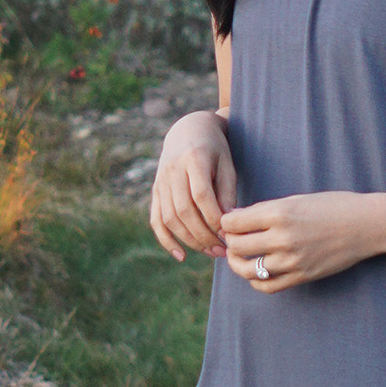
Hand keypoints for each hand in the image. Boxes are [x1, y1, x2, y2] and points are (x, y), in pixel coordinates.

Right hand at [149, 112, 236, 260]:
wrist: (189, 130)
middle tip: (223, 250)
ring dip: (190, 240)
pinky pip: (156, 220)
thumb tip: (228, 222)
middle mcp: (172, 170)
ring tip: (211, 252)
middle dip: (204, 235)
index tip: (230, 233)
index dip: (214, 218)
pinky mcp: (155, 191)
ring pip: (170, 218)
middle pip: (184, 210)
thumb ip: (227, 191)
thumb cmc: (215, 149)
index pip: (201, 195)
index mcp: (193, 158)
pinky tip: (181, 255)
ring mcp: (160, 182)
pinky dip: (166, 240)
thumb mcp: (227, 163)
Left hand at [218, 192, 384, 293]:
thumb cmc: (333, 206)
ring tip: (238, 257)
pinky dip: (255, 280)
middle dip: (230, 241)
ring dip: (237, 263)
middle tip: (232, 238)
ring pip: (247, 269)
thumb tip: (236, 219)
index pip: (235, 222)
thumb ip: (265, 210)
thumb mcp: (297, 200)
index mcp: (280, 213)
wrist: (366, 225)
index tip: (229, 222)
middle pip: (238, 245)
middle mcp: (283, 238)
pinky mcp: (301, 276)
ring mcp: (292, 260)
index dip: (226, 222)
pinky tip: (256, 272)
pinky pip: (267, 286)